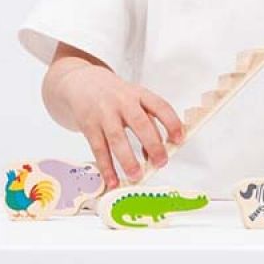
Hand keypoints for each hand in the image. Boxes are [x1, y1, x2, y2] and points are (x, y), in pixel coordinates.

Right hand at [57, 63, 183, 189]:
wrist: (83, 83)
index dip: (172, 123)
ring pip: (117, 139)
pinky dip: (106, 167)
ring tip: (137, 176)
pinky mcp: (89, 126)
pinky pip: (98, 149)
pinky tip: (113, 180)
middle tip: (161, 163)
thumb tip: (154, 153)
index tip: (179, 140)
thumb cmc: (116, 95)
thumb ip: (148, 122)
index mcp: (140, 95)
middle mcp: (123, 102)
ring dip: (128, 160)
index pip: (161, 107)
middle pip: (140, 123)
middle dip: (152, 145)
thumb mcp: (136, 100)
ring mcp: (105, 114)